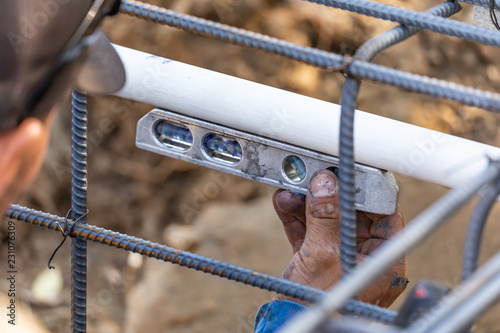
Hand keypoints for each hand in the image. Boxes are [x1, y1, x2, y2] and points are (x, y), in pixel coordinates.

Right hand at [272, 169, 406, 307]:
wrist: (289, 330)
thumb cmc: (320, 306)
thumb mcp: (322, 256)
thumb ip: (325, 217)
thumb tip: (325, 183)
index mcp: (383, 261)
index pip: (384, 215)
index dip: (367, 191)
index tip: (349, 173)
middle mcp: (364, 259)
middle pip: (352, 214)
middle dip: (329, 194)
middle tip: (314, 176)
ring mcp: (340, 260)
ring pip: (327, 221)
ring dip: (308, 203)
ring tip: (292, 188)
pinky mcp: (318, 263)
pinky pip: (309, 233)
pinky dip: (296, 218)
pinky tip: (284, 203)